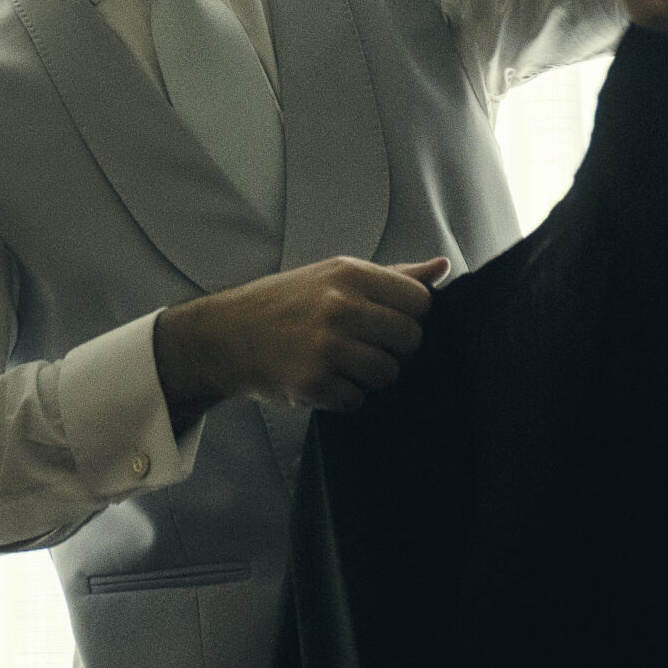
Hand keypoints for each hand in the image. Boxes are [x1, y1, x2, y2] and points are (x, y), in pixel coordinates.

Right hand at [154, 255, 450, 426]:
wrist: (224, 335)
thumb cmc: (286, 303)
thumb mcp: (334, 276)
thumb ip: (393, 276)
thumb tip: (444, 267)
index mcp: (350, 274)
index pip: (420, 302)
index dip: (410, 317)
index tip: (387, 322)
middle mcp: (340, 307)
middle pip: (410, 340)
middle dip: (394, 349)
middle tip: (365, 346)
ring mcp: (326, 347)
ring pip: (388, 374)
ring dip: (370, 376)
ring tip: (343, 364)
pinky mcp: (312, 383)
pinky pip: (357, 400)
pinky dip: (344, 397)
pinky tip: (322, 380)